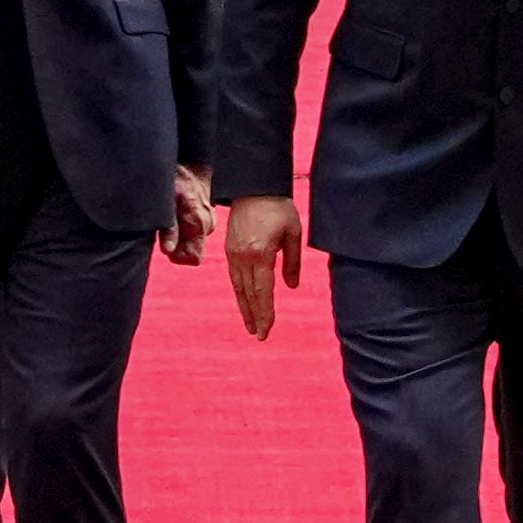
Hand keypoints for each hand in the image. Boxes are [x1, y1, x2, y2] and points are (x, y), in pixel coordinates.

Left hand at [163, 169, 219, 262]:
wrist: (190, 162)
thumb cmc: (176, 178)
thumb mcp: (166, 201)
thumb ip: (169, 227)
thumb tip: (169, 250)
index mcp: (198, 221)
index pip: (192, 257)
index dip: (176, 255)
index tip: (165, 244)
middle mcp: (208, 224)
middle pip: (192, 252)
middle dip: (177, 247)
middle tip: (165, 229)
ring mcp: (210, 221)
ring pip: (192, 242)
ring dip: (179, 237)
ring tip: (170, 217)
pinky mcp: (208, 217)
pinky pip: (195, 232)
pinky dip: (184, 228)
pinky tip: (177, 215)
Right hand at [224, 194, 303, 338]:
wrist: (254, 186)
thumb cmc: (278, 208)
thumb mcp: (293, 234)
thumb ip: (293, 262)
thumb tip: (291, 286)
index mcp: (261, 254)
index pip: (263, 292)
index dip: (265, 313)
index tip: (267, 330)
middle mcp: (243, 258)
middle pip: (249, 294)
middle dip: (255, 317)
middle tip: (260, 336)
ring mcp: (233, 254)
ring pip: (239, 288)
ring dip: (245, 308)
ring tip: (251, 326)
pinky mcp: (229, 250)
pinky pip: (234, 277)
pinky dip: (239, 293)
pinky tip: (244, 302)